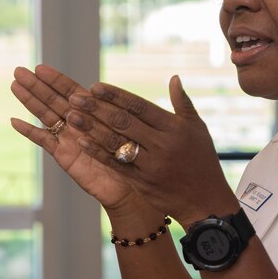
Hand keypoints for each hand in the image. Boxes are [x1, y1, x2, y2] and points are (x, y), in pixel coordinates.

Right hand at [9, 64, 141, 213]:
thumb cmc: (134, 158)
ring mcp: (68, 139)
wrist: (130, 188)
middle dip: (36, 85)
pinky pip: (44, 141)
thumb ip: (121, 108)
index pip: (71, 91)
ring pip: (45, 115)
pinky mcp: (64, 156)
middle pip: (53, 100)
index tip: (40, 66)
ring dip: (29, 101)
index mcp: (92, 113)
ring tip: (14, 85)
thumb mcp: (131, 128)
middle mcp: (77, 124)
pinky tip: (14, 121)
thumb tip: (110, 88)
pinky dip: (29, 132)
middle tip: (18, 70)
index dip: (56, 79)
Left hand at [67, 76, 236, 225]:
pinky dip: (97, 152)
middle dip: (97, 108)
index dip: (116, 96)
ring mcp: (150, 164)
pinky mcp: (142, 182)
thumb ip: (183, 103)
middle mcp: (161, 144)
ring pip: (116, 142)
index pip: (139, 107)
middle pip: (124, 122)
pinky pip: (115, 164)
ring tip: (71, 115)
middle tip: (76, 97)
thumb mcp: (198, 129)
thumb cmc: (203, 161)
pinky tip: (81, 141)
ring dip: (91, 127)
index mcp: (174, 128)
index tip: (96, 86)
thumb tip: (173, 78)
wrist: (205, 201)